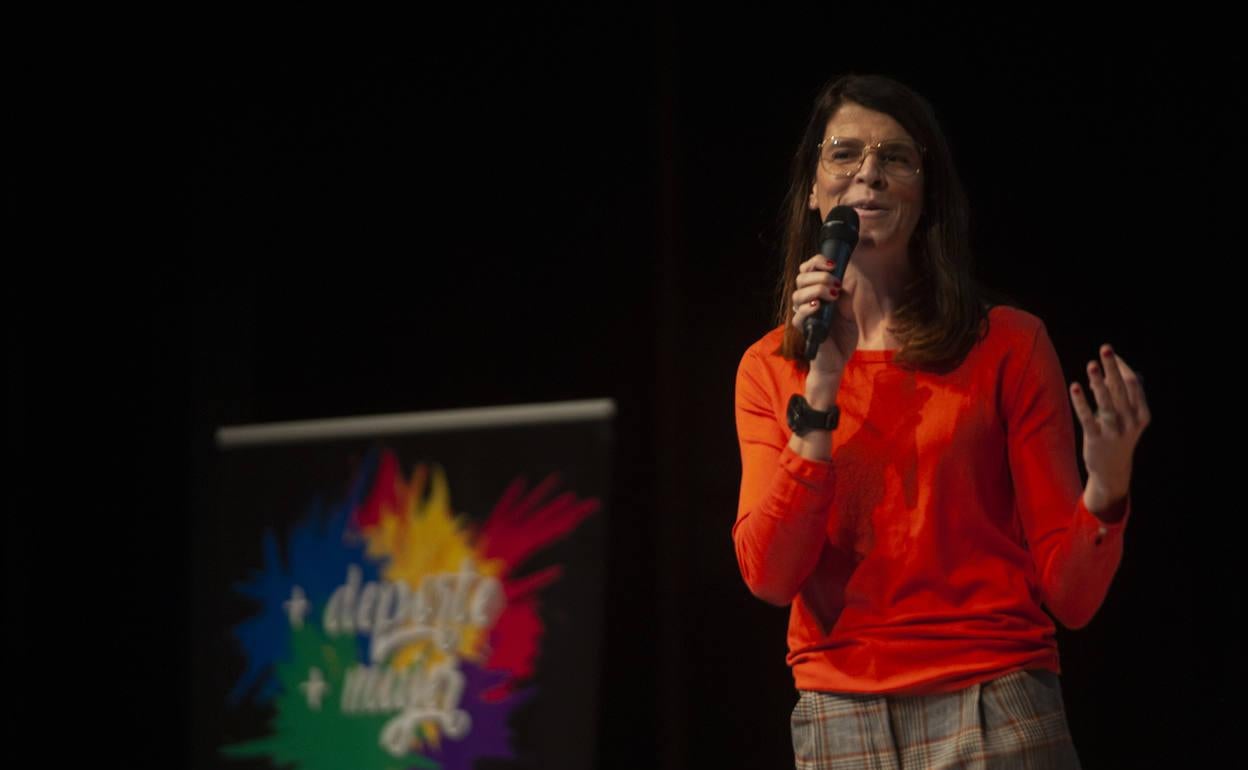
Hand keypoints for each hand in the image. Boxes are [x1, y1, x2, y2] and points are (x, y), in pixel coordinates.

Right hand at [791, 254, 856, 396]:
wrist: (837, 362)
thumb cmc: (841, 339)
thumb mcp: (849, 315)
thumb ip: (845, 300)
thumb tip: (842, 285)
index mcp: (816, 294)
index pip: (808, 271)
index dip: (816, 262)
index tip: (832, 264)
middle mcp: (806, 302)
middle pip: (801, 278)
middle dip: (820, 276)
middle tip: (836, 284)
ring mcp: (803, 315)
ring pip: (798, 294)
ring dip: (816, 288)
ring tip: (833, 294)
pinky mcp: (802, 328)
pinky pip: (799, 314)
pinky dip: (809, 307)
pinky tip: (820, 306)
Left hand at [1070, 345, 1149, 514]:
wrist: (1113, 471)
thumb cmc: (1118, 438)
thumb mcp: (1126, 419)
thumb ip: (1117, 397)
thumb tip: (1099, 373)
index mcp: (1142, 414)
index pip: (1133, 384)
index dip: (1122, 367)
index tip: (1111, 355)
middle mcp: (1131, 421)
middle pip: (1121, 389)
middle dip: (1113, 368)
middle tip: (1105, 348)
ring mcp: (1114, 431)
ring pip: (1106, 402)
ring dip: (1098, 382)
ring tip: (1091, 365)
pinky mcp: (1096, 439)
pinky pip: (1088, 417)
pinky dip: (1081, 402)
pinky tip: (1075, 387)